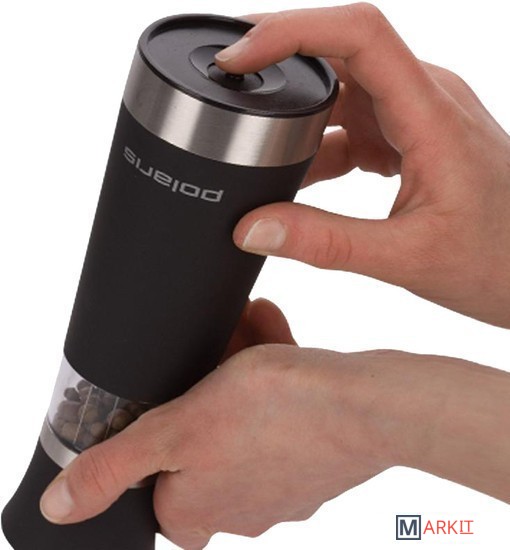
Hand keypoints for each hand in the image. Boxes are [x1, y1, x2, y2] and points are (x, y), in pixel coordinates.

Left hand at [38, 317, 509, 547]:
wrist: (366, 403)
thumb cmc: (276, 415)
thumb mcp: (178, 430)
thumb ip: (116, 467)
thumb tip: (61, 506)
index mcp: (198, 510)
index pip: (155, 484)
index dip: (157, 438)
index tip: (168, 401)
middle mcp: (240, 506)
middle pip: (202, 438)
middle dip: (204, 385)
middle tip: (215, 347)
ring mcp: (281, 480)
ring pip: (243, 416)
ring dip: (240, 369)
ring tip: (249, 329)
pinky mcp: (312, 454)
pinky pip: (280, 411)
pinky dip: (274, 373)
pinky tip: (275, 336)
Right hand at [215, 4, 509, 327]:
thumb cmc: (498, 259)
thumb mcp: (407, 257)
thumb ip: (325, 242)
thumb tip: (254, 228)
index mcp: (431, 115)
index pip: (358, 33)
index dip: (292, 30)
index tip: (239, 56)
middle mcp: (423, 100)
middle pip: (340, 52)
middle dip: (279, 67)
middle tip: (230, 93)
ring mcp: (415, 116)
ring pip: (341, 91)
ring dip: (297, 117)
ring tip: (260, 152)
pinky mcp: (408, 137)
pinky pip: (352, 124)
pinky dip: (318, 145)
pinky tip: (299, 177)